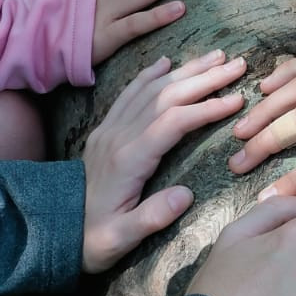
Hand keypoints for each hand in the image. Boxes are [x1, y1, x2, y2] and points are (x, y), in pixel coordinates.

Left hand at [81, 51, 246, 272]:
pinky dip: (149, 74)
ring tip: (215, 56)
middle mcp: (118, 136)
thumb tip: (186, 195)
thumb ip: (152, 217)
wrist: (58, 232)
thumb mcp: (121, 239)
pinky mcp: (105, 130)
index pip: (174, 121)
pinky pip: (129, 93)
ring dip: (185, 70)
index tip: (236, 100)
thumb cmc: (96, 239)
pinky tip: (166, 62)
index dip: (206, 108)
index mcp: (128, 159)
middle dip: (204, 78)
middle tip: (237, 65)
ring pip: (151, 89)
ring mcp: (110, 130)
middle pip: (166, 96)